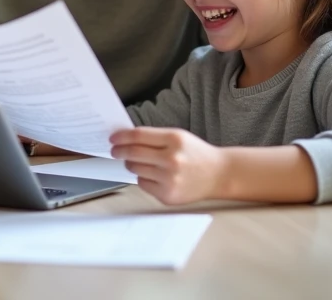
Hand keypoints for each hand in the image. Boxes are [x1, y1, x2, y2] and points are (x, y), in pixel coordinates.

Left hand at [110, 127, 226, 204]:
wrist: (219, 174)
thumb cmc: (196, 154)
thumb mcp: (178, 136)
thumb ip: (154, 137)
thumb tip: (125, 139)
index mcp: (174, 140)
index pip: (138, 136)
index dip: (121, 137)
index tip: (113, 138)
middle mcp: (172, 160)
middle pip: (133, 153)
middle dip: (120, 151)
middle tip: (115, 151)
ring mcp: (170, 179)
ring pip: (135, 169)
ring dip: (131, 165)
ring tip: (138, 162)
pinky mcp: (168, 195)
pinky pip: (143, 184)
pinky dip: (143, 178)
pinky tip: (154, 175)